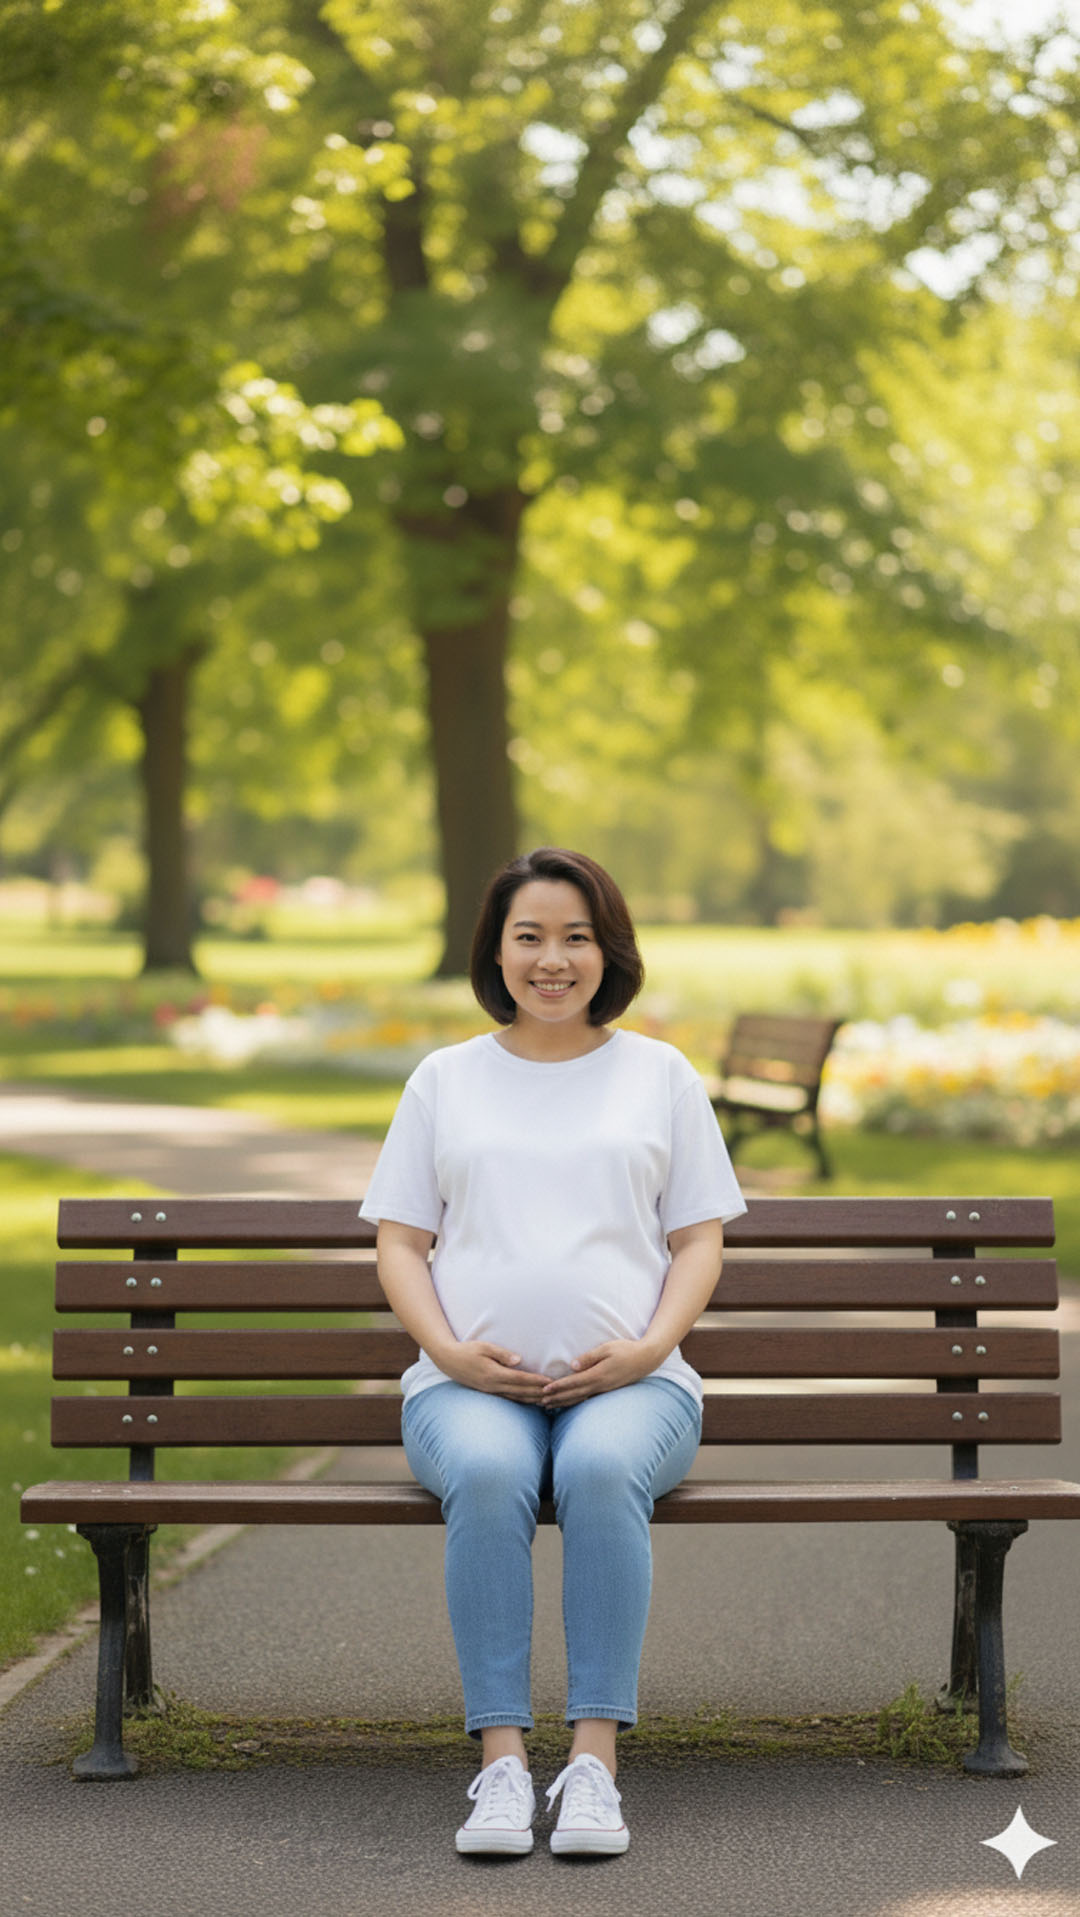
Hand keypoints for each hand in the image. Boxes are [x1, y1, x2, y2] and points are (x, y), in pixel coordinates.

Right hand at [436, 1340, 552, 1400]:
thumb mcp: (484, 1347)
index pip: (520, 1379)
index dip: (536, 1381)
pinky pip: (509, 1398)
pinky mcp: (489, 1392)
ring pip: (516, 1398)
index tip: (551, 1381)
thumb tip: (519, 1360)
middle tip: (556, 1393)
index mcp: (493, 1374)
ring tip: (549, 1400)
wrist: (448, 1361)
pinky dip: (522, 1400)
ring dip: (533, 1399)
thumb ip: (502, 1354)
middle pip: (521, 1392)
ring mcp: (491, 1391)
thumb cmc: (467, 1350)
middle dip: (539, 1393)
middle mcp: (493, 1386)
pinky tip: (531, 1401)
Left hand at [540, 1339, 656, 1405]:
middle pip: (574, 1394)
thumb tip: (572, 1365)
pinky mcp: (607, 1390)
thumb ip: (589, 1357)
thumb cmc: (626, 1350)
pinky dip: (575, 1401)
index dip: (558, 1387)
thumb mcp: (607, 1348)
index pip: (573, 1383)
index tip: (544, 1390)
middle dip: (557, 1398)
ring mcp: (604, 1390)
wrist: (646, 1359)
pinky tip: (569, 1403)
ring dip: (564, 1403)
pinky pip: (587, 1398)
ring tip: (550, 1406)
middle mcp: (600, 1386)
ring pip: (580, 1399)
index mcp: (598, 1375)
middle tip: (540, 1402)